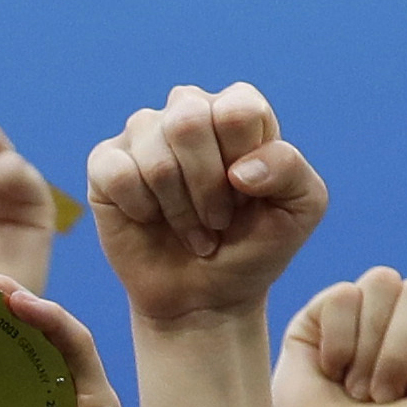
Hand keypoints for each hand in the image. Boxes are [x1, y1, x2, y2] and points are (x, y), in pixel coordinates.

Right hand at [87, 82, 325, 330]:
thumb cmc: (254, 247)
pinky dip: (140, 209)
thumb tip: (238, 170)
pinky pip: (118, 173)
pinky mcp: (105, 165)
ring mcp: (143, 135)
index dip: (243, 161)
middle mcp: (187, 109)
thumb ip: (290, 170)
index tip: (247, 196)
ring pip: (154, 153)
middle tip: (217, 219)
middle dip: (207, 187)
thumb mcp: (300, 209)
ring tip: (191, 229)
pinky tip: (150, 220)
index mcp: (237, 108)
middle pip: (188, 120)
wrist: (207, 298)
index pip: (237, 109)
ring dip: (179, 208)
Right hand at [274, 267, 406, 406]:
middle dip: (404, 349)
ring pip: (382, 283)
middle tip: (388, 396)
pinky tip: (332, 373)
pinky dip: (340, 341)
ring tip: (359, 390)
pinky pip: (341, 295)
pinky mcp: (318, 319)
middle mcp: (405, 320)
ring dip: (372, 348)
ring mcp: (362, 316)